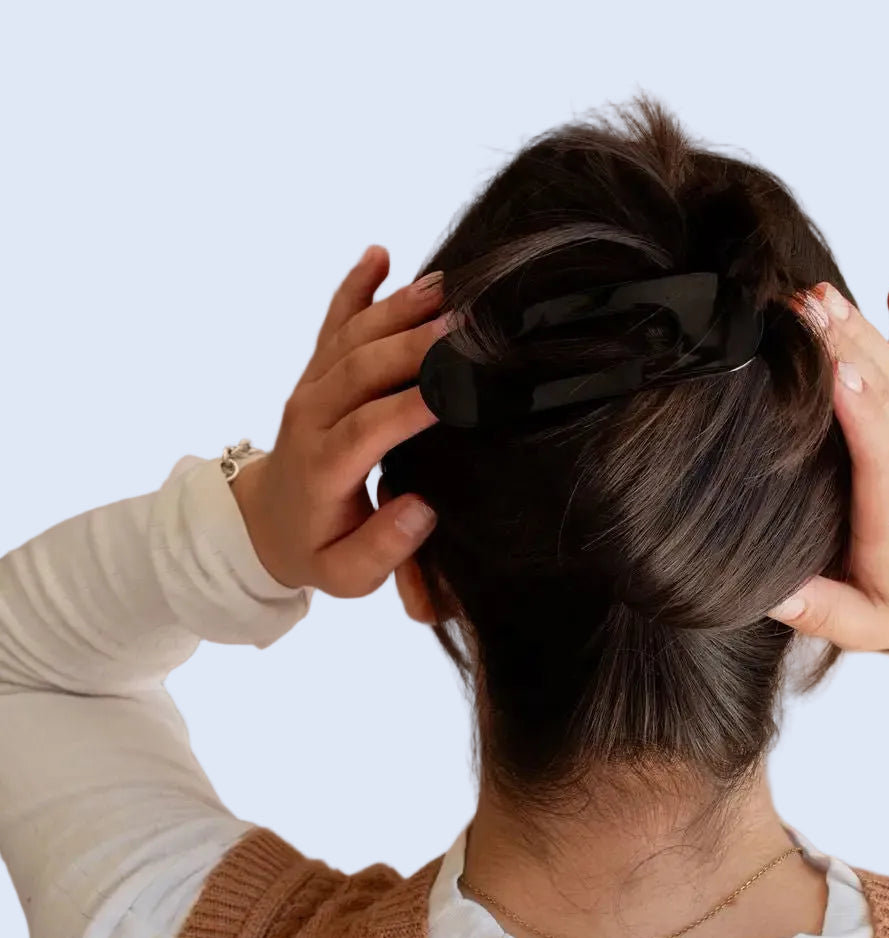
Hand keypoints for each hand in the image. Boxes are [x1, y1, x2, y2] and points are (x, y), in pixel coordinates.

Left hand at [229, 246, 455, 595]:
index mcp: (322, 466)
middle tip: (467, 325)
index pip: (368, 427)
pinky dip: (355, 286)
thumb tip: (421, 507)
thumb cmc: (315, 547)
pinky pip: (334, 323)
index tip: (461, 388)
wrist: (264, 521)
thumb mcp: (345, 574)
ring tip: (447, 285)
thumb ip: (382, 548)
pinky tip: (379, 254)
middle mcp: (311, 416)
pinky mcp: (315, 371)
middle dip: (414, 344)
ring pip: (352, 337)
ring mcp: (311, 387)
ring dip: (397, 308)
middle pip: (361, 368)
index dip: (412, 406)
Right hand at [767, 277, 888, 650]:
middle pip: (881, 391)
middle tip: (798, 310)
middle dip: (840, 347)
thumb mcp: (863, 623)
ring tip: (817, 295)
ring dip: (856, 328)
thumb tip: (767, 593)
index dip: (857, 408)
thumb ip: (817, 609)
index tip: (829, 371)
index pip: (882, 448)